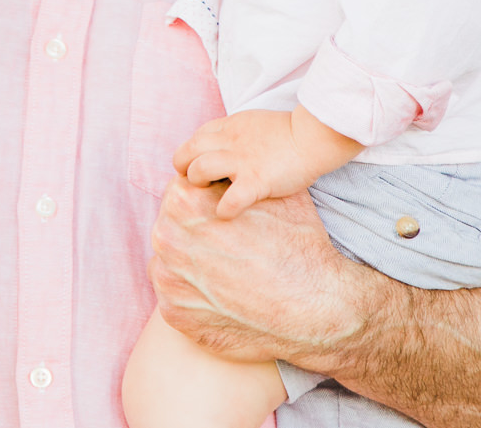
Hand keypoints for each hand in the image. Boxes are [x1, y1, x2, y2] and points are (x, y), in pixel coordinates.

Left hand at [149, 175, 378, 368]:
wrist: (315, 307)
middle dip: (193, 234)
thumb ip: (235, 177)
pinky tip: (220, 296)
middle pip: (171, 228)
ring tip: (225, 272)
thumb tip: (226, 166)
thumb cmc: (297, 245)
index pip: (179, 193)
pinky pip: (173, 298)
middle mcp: (166, 238)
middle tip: (225, 247)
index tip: (219, 217)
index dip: (202, 203)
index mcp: (184, 201)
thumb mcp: (270, 191)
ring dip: (189, 265)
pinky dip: (192, 297)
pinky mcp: (172, 313)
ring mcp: (166, 278)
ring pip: (169, 263)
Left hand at [174, 107, 361, 218]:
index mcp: (229, 127)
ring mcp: (241, 160)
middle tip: (193, 183)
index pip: (195, 138)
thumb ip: (234, 135)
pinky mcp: (256, 180)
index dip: (191, 154)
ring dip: (198, 184)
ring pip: (200, 169)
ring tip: (208, 194)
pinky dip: (224, 210)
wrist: (314, 137)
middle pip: (187, 151)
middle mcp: (229, 141)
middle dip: (183, 168)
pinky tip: (227, 215)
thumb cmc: (290, 133)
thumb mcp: (253, 123)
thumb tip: (222, 150)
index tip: (195, 167)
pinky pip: (230, 199)